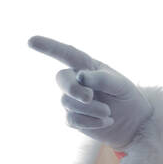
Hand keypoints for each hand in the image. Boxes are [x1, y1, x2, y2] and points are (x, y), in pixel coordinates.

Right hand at [28, 35, 154, 149]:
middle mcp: (76, 80)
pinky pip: (73, 119)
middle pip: (62, 79)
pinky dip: (91, 122)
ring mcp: (72, 100)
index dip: (48, 46)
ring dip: (91, 109)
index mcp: (86, 66)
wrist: (132, 123)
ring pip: (69, 103)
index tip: (30, 41)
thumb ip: (102, 79)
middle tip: (89, 97)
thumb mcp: (120, 85)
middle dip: (73, 88)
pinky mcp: (73, 119)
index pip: (65, 53)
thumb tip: (81, 77)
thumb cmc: (126, 97)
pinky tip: (106, 121)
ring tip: (109, 112)